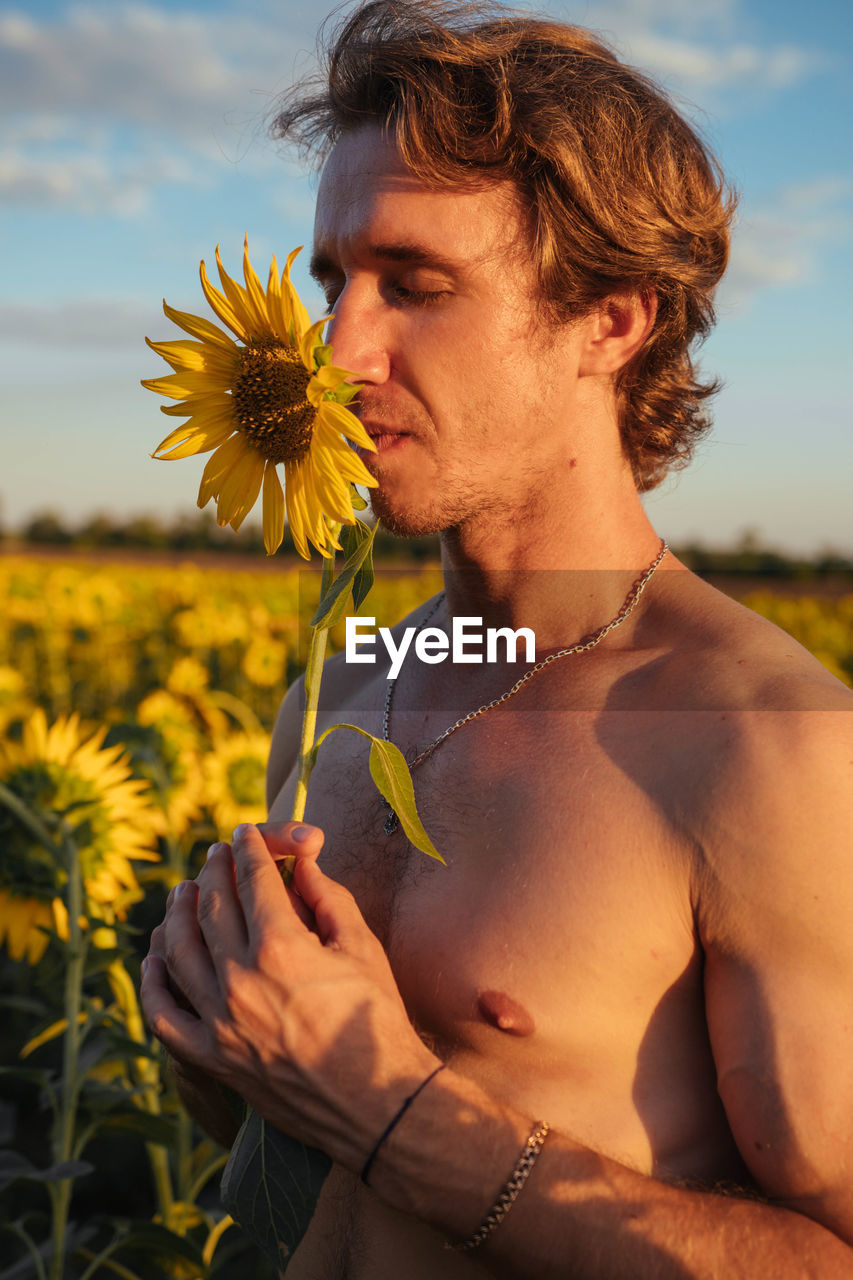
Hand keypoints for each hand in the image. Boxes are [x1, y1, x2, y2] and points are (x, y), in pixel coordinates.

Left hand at [140, 822, 438, 1170]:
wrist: (377, 1102)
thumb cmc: (377, 1018)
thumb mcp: (362, 947)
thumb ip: (328, 897)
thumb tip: (303, 863)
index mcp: (282, 947)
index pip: (254, 880)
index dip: (249, 848)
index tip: (244, 833)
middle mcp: (241, 980)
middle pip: (213, 907)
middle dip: (214, 871)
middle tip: (216, 854)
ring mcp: (220, 1022)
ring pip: (179, 951)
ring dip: (178, 914)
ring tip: (183, 892)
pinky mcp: (211, 1058)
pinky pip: (164, 1014)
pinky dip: (154, 982)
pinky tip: (155, 957)